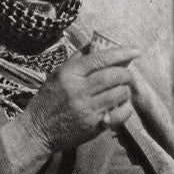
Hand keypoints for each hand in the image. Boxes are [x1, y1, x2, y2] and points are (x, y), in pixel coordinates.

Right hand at [22, 44, 140, 153]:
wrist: (37, 130)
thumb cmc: (49, 100)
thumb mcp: (57, 75)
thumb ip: (77, 59)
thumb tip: (96, 43)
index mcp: (69, 73)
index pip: (100, 58)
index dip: (122, 53)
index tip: (136, 51)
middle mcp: (78, 90)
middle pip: (112, 76)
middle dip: (126, 73)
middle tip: (130, 74)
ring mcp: (86, 108)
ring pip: (117, 94)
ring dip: (127, 90)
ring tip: (125, 89)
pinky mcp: (92, 125)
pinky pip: (118, 114)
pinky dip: (126, 108)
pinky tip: (125, 105)